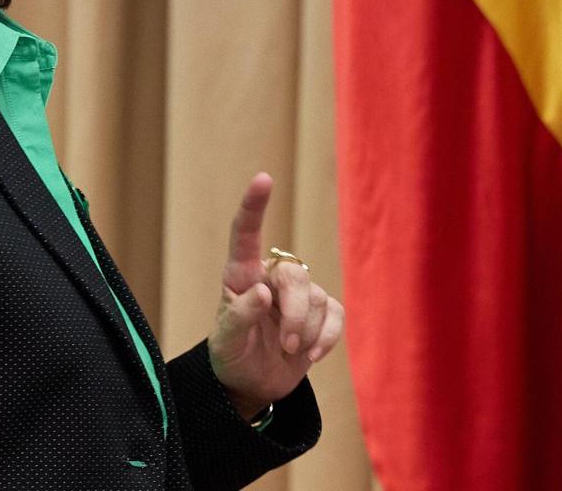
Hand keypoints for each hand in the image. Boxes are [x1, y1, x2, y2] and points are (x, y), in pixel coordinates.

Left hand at [207, 173, 345, 419]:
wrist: (252, 384)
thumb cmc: (231, 356)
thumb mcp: (225, 342)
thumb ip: (239, 317)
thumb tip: (262, 293)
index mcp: (241, 276)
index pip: (246, 235)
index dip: (254, 206)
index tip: (263, 179)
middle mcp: (271, 278)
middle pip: (295, 275)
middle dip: (295, 312)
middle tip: (287, 344)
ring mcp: (299, 296)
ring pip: (318, 298)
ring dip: (306, 331)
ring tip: (290, 350)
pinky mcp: (321, 314)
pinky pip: (336, 315)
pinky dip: (327, 337)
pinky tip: (310, 355)